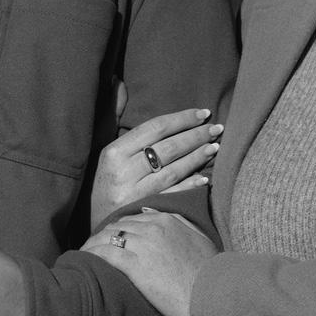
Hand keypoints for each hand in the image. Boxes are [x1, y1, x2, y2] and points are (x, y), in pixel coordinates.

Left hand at [82, 208, 219, 315]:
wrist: (211, 296)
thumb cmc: (209, 274)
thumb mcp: (200, 239)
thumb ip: (181, 223)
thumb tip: (157, 215)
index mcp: (168, 221)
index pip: (134, 218)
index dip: (121, 227)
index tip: (113, 237)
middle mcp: (154, 228)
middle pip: (119, 225)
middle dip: (104, 234)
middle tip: (93, 245)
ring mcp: (144, 245)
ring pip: (109, 236)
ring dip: (94, 242)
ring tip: (84, 252)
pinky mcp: (135, 265)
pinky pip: (105, 253)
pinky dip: (91, 253)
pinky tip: (83, 258)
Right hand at [91, 84, 221, 229]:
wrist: (99, 230)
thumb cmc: (105, 184)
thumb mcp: (104, 151)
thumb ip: (113, 116)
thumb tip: (120, 84)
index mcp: (113, 152)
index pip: (154, 128)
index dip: (181, 119)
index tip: (202, 113)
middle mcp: (123, 172)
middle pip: (167, 148)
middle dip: (195, 136)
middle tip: (217, 128)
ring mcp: (134, 194)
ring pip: (173, 170)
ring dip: (197, 157)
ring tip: (215, 147)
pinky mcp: (143, 213)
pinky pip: (172, 195)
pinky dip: (190, 186)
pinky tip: (205, 178)